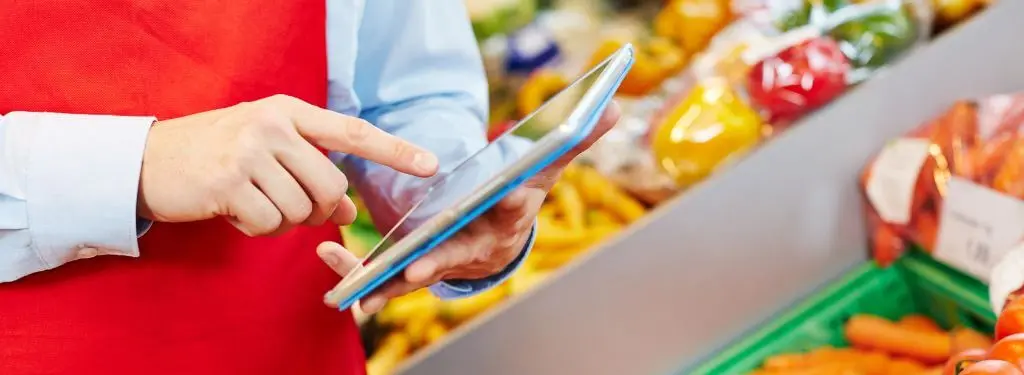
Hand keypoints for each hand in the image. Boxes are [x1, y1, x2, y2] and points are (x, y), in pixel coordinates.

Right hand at [137, 95, 438, 235]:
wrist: (148, 160)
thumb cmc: (216, 154)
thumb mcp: (267, 151)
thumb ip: (311, 171)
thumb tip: (350, 210)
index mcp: (287, 112)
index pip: (352, 132)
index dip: (394, 150)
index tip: (430, 165)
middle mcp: (272, 126)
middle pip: (331, 187)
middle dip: (319, 210)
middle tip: (291, 207)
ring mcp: (249, 152)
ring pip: (302, 211)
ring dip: (285, 222)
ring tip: (255, 204)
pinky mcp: (229, 183)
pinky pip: (270, 225)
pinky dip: (260, 230)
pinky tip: (237, 213)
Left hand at [319, 101, 621, 311]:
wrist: (496, 241)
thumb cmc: (517, 197)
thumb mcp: (544, 168)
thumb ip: (572, 140)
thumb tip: (615, 106)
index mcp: (506, 219)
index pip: (513, 210)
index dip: (512, 204)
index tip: (509, 196)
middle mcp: (475, 248)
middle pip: (458, 254)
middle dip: (440, 260)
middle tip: (421, 264)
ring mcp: (445, 263)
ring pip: (415, 276)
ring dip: (388, 282)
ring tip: (362, 287)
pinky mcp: (416, 272)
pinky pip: (389, 281)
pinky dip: (365, 284)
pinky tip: (339, 280)